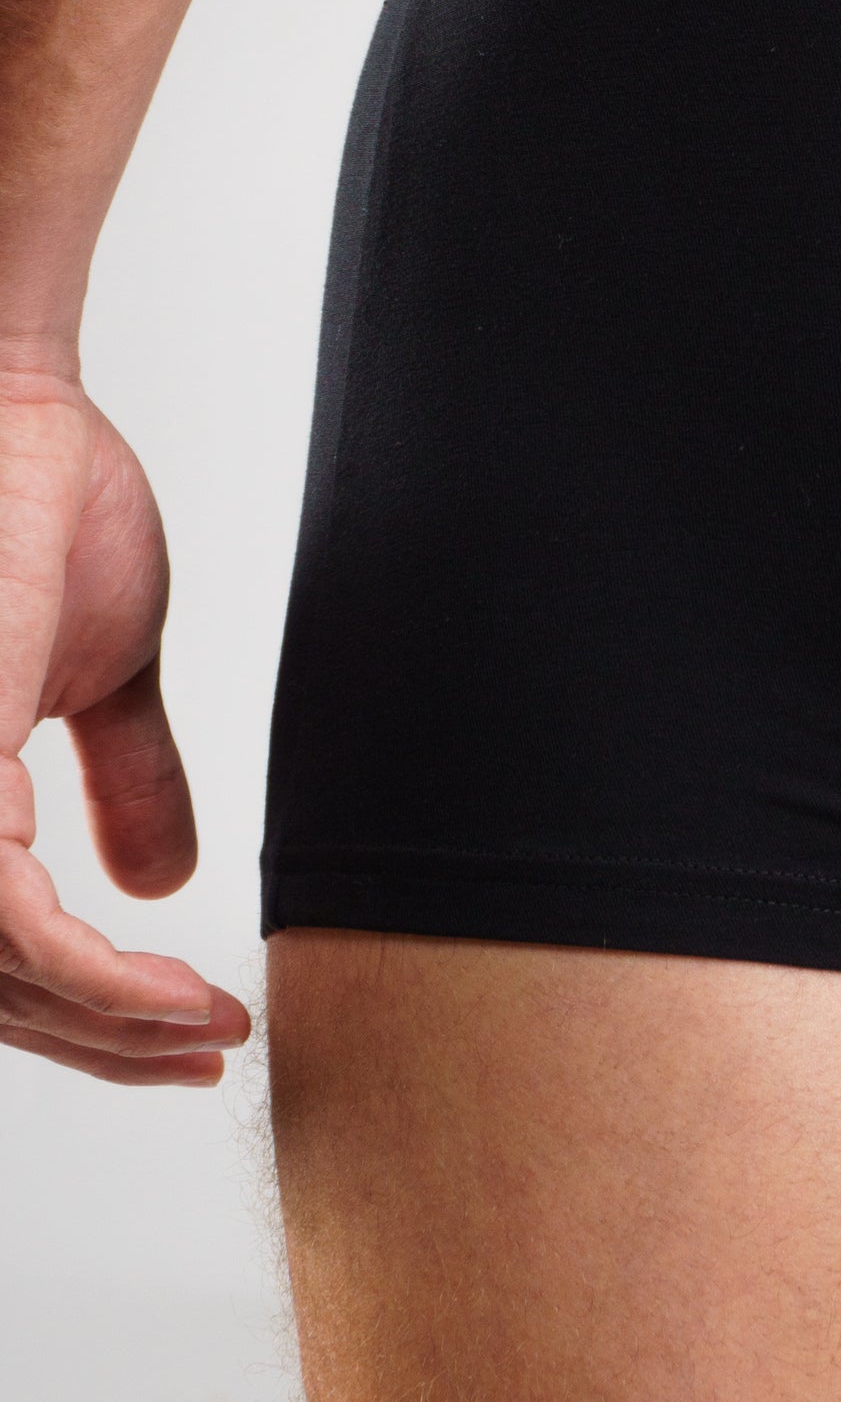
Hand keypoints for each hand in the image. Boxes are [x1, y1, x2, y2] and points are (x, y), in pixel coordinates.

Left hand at [0, 366, 247, 1083]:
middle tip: (206, 1048)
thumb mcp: (106, 670)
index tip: (195, 1023)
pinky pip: (6, 928)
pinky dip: (92, 978)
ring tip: (204, 1027)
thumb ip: (126, 778)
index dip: (92, 1007)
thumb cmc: (43, 502)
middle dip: (103, 1039)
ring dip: (108, 1025)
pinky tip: (167, 991)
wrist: (15, 407)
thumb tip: (163, 885)